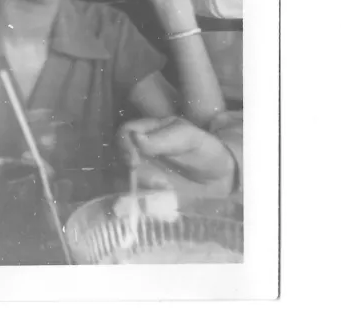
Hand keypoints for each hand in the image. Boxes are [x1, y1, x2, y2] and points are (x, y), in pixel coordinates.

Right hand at [118, 117, 236, 196]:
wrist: (221, 179)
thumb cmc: (205, 150)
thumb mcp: (189, 138)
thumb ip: (163, 137)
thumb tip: (135, 138)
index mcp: (148, 131)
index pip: (124, 133)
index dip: (124, 145)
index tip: (134, 162)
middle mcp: (140, 152)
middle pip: (120, 160)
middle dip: (134, 175)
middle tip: (158, 184)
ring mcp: (143, 174)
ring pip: (125, 183)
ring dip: (141, 193)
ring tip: (167, 196)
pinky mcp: (149, 196)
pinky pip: (137, 202)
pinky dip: (146, 207)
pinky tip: (165, 209)